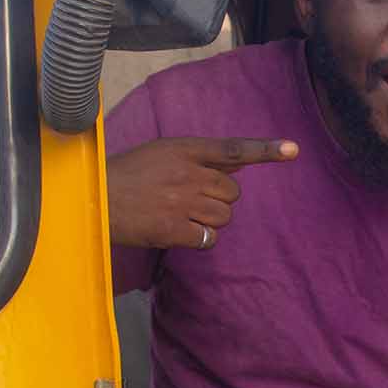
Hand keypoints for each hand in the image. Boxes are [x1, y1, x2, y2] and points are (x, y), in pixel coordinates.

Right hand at [106, 136, 297, 249]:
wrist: (95, 199)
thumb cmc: (127, 175)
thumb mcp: (162, 153)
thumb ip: (200, 157)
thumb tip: (239, 161)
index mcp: (184, 149)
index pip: (233, 149)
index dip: (265, 150)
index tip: (293, 150)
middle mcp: (188, 173)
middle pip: (232, 192)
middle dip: (219, 199)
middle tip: (190, 200)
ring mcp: (182, 201)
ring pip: (224, 216)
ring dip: (209, 220)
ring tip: (180, 215)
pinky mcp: (174, 229)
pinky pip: (209, 238)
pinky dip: (199, 239)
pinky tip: (178, 232)